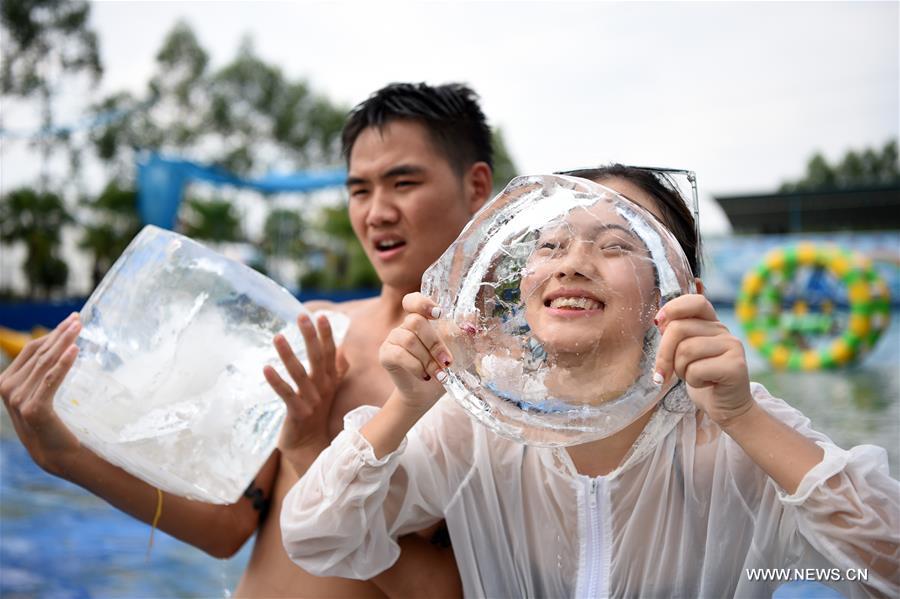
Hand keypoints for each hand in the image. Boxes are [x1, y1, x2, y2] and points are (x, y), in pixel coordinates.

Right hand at [0, 313, 82, 476]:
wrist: (57, 454)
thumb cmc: (54, 422)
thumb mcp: (42, 393)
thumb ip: (43, 373)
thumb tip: (64, 343)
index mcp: (6, 383)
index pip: (31, 350)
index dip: (52, 333)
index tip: (73, 320)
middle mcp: (7, 389)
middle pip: (38, 353)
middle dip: (60, 333)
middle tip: (79, 318)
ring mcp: (18, 399)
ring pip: (45, 363)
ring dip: (64, 342)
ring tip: (80, 328)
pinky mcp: (34, 409)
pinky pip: (51, 380)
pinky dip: (63, 363)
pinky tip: (75, 350)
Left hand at [263, 313, 348, 454]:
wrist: (310, 448)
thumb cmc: (317, 416)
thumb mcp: (328, 391)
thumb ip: (336, 370)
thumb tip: (341, 349)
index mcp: (329, 381)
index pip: (329, 353)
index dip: (325, 335)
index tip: (320, 315)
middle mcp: (322, 388)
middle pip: (317, 358)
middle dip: (310, 337)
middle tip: (302, 316)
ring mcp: (311, 401)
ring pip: (299, 374)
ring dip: (288, 355)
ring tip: (278, 336)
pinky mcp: (298, 414)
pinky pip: (286, 395)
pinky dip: (276, 382)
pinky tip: (266, 368)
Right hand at [379, 293, 452, 411]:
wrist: (425, 394)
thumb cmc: (441, 367)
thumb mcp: (455, 351)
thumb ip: (461, 336)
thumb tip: (471, 325)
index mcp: (420, 319)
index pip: (413, 301)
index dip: (422, 303)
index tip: (438, 314)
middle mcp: (404, 326)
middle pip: (415, 322)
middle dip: (435, 343)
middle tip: (448, 362)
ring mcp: (393, 339)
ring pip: (409, 340)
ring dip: (427, 359)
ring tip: (439, 374)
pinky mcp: (386, 354)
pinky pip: (399, 355)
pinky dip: (416, 366)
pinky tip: (424, 376)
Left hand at [653, 294, 753, 426]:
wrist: (725, 406)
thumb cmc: (700, 377)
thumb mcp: (684, 352)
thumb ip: (676, 335)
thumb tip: (659, 321)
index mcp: (711, 323)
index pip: (695, 301)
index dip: (673, 308)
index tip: (659, 324)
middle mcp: (724, 330)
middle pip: (679, 329)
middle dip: (664, 354)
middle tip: (664, 372)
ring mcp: (733, 346)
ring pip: (686, 351)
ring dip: (680, 370)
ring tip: (692, 377)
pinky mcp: (736, 366)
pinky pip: (697, 369)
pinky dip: (693, 382)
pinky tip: (706, 384)